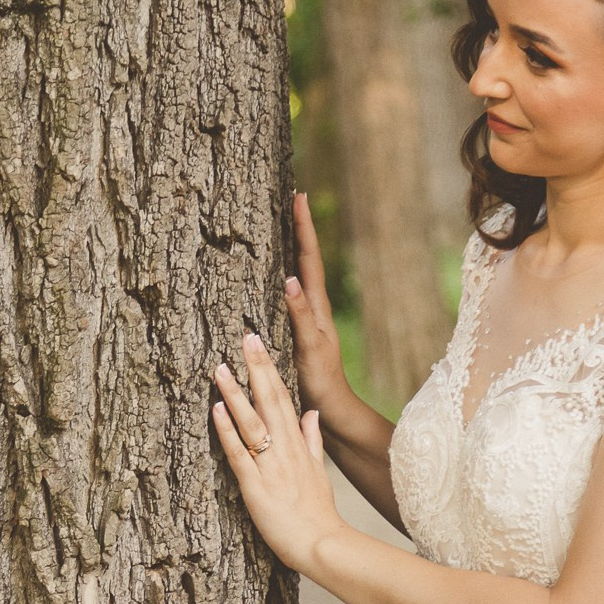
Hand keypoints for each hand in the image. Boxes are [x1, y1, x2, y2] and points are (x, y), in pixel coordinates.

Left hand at [211, 332, 345, 576]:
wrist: (322, 544)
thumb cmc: (318, 513)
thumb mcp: (320, 472)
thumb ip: (313, 441)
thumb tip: (312, 414)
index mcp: (299, 444)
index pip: (284, 397)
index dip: (270, 369)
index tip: (259, 344)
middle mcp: (285, 449)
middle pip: (271, 400)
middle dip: (257, 367)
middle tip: (245, 337)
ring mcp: (271, 466)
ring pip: (252, 422)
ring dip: (236, 394)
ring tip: (220, 368)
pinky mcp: (255, 486)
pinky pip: (239, 453)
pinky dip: (227, 430)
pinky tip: (216, 410)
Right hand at [285, 191, 350, 414]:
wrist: (331, 408)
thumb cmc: (321, 380)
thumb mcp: (310, 347)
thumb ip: (300, 314)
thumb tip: (290, 279)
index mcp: (317, 305)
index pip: (309, 257)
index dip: (304, 227)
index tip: (299, 196)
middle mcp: (312, 306)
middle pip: (304, 257)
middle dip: (299, 228)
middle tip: (292, 197)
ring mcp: (305, 316)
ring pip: (298, 272)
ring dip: (291, 247)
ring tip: (282, 223)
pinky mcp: (296, 328)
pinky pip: (288, 292)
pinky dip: (281, 273)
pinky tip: (272, 272)